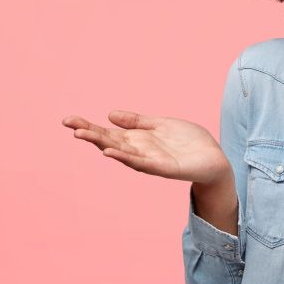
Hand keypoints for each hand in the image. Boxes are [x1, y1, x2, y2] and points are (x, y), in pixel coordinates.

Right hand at [62, 110, 230, 184]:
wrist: (214, 159)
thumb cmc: (188, 143)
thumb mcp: (160, 124)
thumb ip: (137, 121)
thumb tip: (110, 115)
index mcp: (137, 139)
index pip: (107, 132)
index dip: (89, 125)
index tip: (69, 119)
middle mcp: (139, 151)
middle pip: (108, 141)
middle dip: (89, 133)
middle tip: (69, 125)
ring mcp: (149, 160)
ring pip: (120, 152)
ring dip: (101, 144)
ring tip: (83, 135)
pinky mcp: (164, 168)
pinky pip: (141, 163)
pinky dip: (125, 157)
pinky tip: (111, 152)